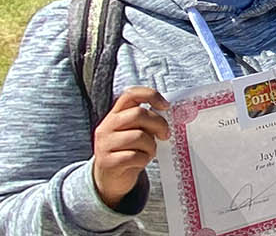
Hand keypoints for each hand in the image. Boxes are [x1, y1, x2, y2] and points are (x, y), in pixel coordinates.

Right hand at [91, 87, 169, 209]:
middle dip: (158, 124)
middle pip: (138, 114)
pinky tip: (141, 161)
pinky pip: (134, 156)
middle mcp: (106, 126)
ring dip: (151, 145)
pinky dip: (144, 159)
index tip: (165, 106)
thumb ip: (147, 122)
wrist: (109, 179)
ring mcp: (105, 144)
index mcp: (115, 115)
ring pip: (138, 136)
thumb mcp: (135, 133)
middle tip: (165, 135)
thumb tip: (171, 115)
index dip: (150, 95)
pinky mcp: (107, 162)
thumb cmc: (128, 152)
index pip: (130, 95)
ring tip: (149, 152)